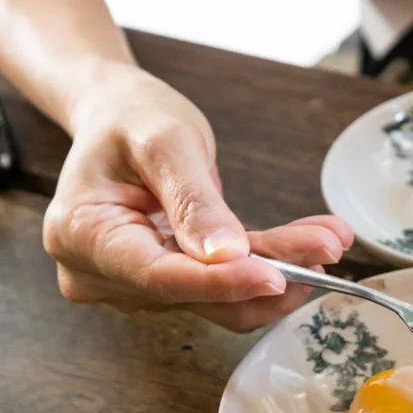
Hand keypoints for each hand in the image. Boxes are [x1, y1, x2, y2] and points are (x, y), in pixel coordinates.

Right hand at [43, 63, 351, 331]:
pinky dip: (270, 263)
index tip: (278, 276)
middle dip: (270, 271)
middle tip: (328, 246)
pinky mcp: (170, 284)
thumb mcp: (165, 142)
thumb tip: (225, 254)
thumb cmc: (130, 119)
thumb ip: (194, 200)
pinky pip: (227, 285)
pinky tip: (311, 244)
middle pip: (198, 293)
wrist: (118, 116)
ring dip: (281, 269)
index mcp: (82, 236)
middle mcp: (103, 274)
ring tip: (330, 239)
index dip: (223, 283)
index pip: (160, 277)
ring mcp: (136, 285)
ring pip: (222, 296)